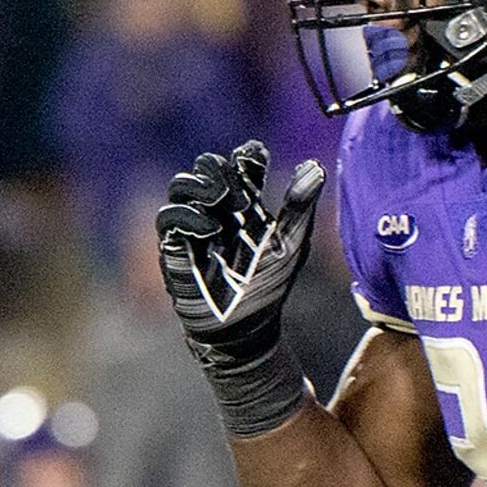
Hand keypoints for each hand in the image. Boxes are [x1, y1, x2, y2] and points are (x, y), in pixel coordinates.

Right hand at [157, 141, 329, 436]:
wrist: (245, 330)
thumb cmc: (270, 288)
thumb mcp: (291, 243)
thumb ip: (300, 205)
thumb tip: (317, 166)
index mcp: (246, 205)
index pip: (240, 165)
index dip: (246, 155)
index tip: (255, 155)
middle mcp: (217, 210)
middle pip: (206, 167)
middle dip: (219, 169)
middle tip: (239, 188)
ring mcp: (194, 227)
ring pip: (181, 185)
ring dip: (199, 185)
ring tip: (221, 199)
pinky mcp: (175, 247)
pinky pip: (169, 218)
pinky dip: (188, 216)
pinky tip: (212, 228)